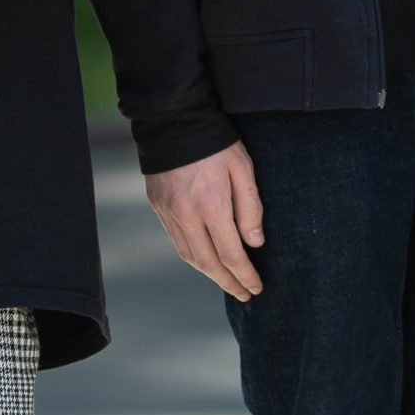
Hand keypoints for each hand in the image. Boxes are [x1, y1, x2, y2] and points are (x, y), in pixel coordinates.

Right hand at [145, 142, 263, 298]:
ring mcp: (168, 212)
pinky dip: (193, 256)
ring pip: (190, 256)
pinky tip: (206, 260)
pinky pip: (177, 241)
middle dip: (229, 283)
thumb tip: (255, 243)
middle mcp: (186, 214)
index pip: (232, 254)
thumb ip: (250, 208)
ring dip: (210, 274)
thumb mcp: (244, 169)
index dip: (245, 275)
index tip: (257, 287)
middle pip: (209, 263)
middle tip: (245, 294)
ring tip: (228, 281)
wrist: (175, 121)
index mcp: (212, 205)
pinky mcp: (158, 206)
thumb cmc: (217, 144)